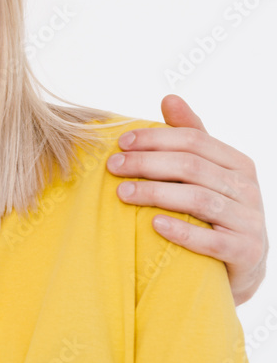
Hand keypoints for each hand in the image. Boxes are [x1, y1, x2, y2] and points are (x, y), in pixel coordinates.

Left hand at [107, 94, 267, 304]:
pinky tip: (154, 224)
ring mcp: (250, 221)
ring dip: (156, 193)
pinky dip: (182, 231)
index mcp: (237, 163)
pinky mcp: (246, 252)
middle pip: (192, 166)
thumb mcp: (205, 171)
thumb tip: (170, 97)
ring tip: (122, 193)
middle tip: (112, 167)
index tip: (120, 143)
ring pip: (198, 199)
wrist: (239, 265)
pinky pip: (213, 240)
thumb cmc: (213, 211)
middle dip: (146, 163)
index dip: (155, 138)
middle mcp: (248, 188)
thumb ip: (189, 136)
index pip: (193, 140)